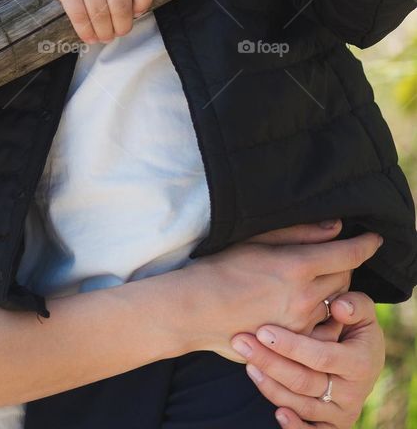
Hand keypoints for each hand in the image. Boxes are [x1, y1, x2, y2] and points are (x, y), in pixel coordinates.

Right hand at [15, 0, 169, 42]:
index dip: (146, 1)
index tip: (140, 10)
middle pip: (123, 5)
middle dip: (124, 25)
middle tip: (121, 31)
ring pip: (102, 14)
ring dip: (106, 31)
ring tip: (106, 36)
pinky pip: (79, 15)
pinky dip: (86, 30)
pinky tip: (89, 36)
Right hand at [181, 220, 381, 362]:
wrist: (196, 309)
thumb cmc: (220, 267)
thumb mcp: (256, 240)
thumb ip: (299, 233)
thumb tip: (335, 227)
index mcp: (296, 266)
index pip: (346, 254)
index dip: (364, 244)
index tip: (374, 238)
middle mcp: (304, 297)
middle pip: (344, 278)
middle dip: (343, 265)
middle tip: (331, 256)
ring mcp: (301, 324)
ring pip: (333, 302)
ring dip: (331, 289)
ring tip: (310, 280)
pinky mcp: (294, 343)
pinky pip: (319, 324)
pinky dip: (317, 312)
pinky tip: (297, 304)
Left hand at [229, 291, 384, 427]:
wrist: (366, 360)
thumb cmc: (355, 328)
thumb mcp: (362, 312)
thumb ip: (355, 305)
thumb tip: (339, 307)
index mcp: (360, 363)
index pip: (321, 357)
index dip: (291, 346)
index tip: (262, 331)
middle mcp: (352, 393)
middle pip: (304, 382)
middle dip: (269, 362)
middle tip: (241, 342)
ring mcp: (342, 412)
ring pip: (302, 405)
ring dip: (270, 386)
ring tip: (247, 363)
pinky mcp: (333, 425)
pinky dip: (294, 426)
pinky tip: (277, 412)